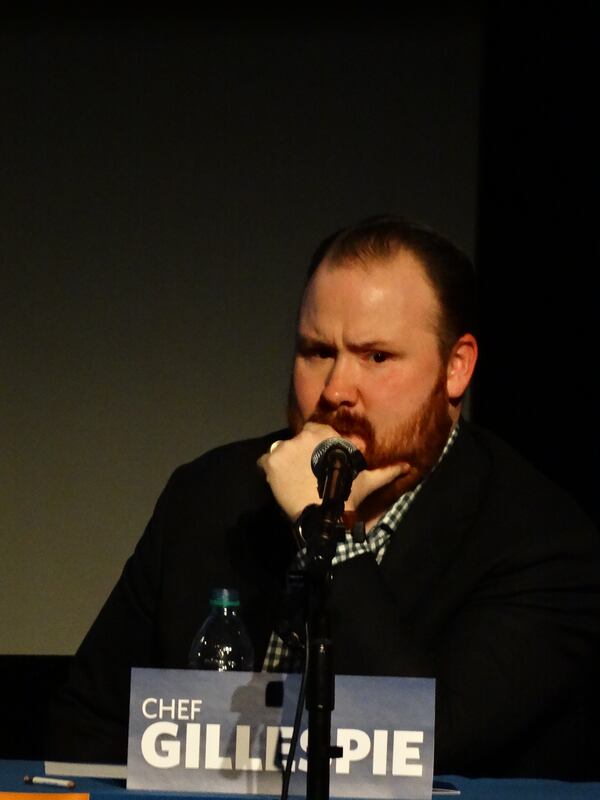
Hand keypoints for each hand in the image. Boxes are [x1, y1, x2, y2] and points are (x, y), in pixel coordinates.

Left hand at [257, 422, 409, 520]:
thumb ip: (387, 470)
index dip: (316, 444)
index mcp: (325, 435)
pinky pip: (264, 463)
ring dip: (284, 461)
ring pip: (280, 450)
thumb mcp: (368, 481)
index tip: (317, 460)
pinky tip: (279, 483)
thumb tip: (408, 466)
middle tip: (305, 473)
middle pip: (297, 441)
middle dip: (300, 454)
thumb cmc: (346, 496)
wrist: (324, 517)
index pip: (316, 430)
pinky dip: (269, 471)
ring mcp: (284, 449)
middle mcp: (303, 437)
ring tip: (293, 478)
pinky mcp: (270, 463)